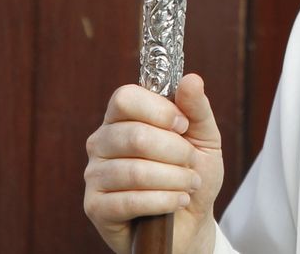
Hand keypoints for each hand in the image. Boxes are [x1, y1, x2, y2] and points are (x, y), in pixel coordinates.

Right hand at [83, 74, 225, 253]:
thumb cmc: (192, 173)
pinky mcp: (95, 207)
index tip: (183, 126)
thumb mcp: (204, 137)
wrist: (190, 220)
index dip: (159, 110)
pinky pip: (129, 200)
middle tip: (192, 163)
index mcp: (122, 118)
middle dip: (176, 152)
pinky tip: (178, 202)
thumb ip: (196, 108)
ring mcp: (94, 175)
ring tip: (189, 184)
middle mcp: (101, 142)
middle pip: (134, 135)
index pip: (125, 98)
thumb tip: (191, 79)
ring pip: (134, 170)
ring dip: (173, 179)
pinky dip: (163, 201)